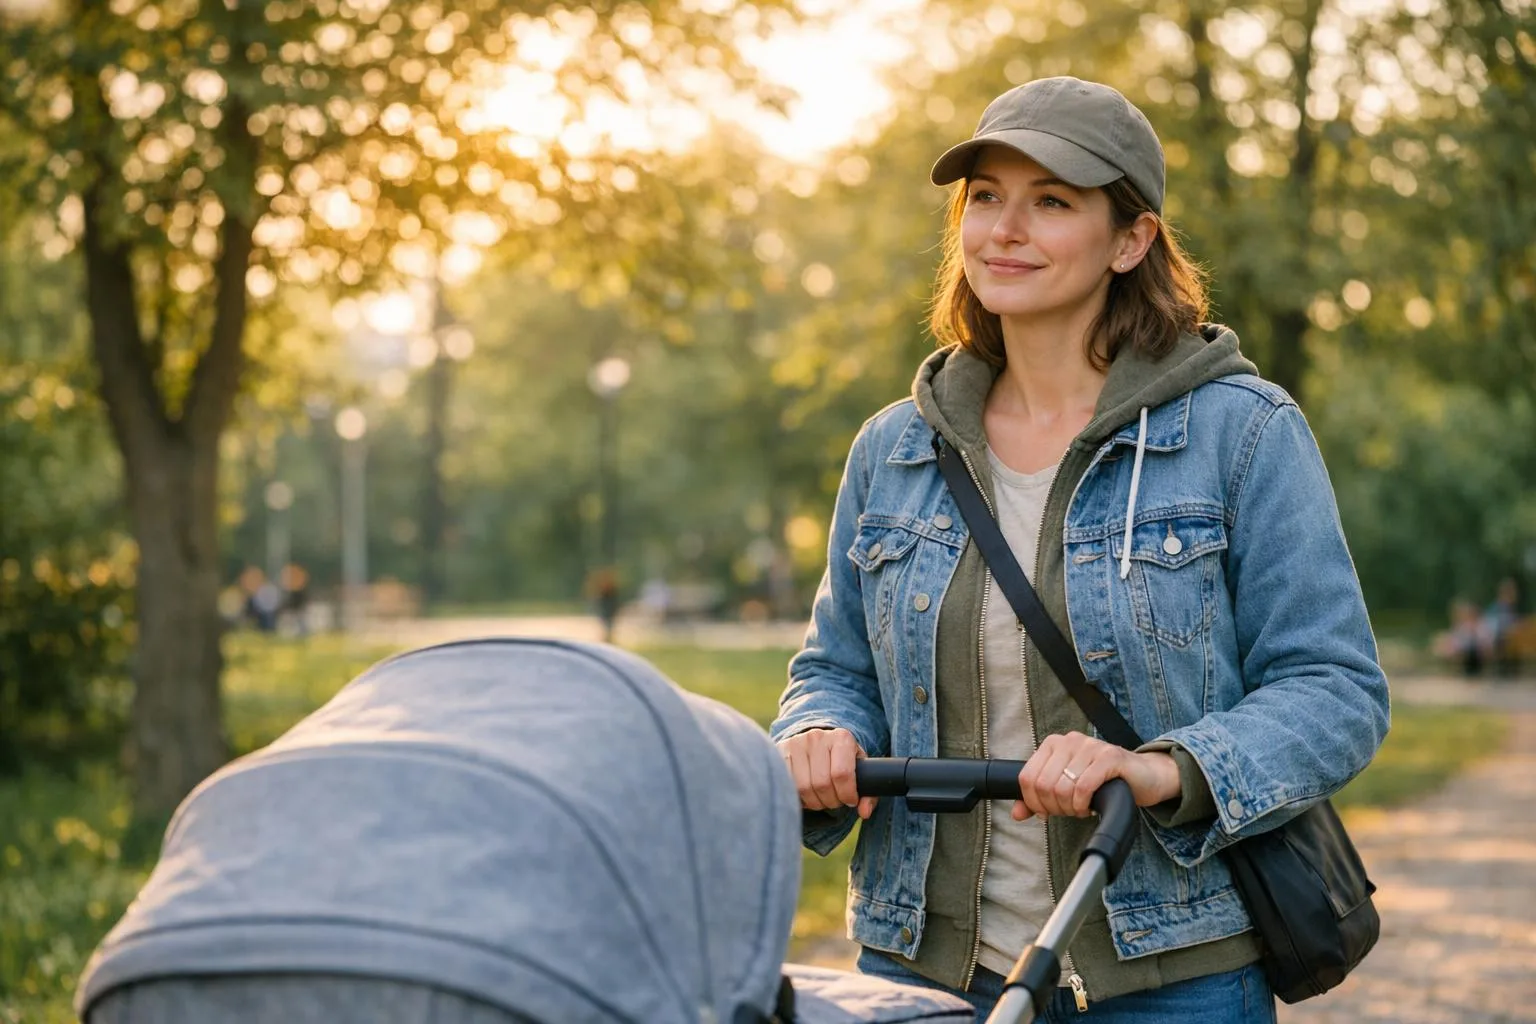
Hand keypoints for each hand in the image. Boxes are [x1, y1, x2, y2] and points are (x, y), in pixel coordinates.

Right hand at [777, 728, 878, 819]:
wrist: (818, 741)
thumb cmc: (843, 761)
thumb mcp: (860, 772)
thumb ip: (868, 793)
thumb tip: (864, 813)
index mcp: (842, 738)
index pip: (842, 774)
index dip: (847, 794)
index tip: (849, 800)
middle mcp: (817, 737)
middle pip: (822, 784)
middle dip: (831, 801)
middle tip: (834, 801)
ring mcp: (796, 743)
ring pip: (804, 788)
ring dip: (814, 802)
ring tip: (821, 798)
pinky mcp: (780, 750)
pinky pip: (788, 785)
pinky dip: (798, 797)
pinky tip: (806, 794)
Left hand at [1012, 731, 1179, 820]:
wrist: (1142, 777)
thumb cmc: (1102, 782)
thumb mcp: (1066, 788)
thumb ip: (1039, 799)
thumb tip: (1016, 814)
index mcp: (1053, 744)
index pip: (1027, 778)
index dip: (1034, 802)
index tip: (1047, 812)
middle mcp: (1069, 741)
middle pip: (1043, 785)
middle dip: (1054, 807)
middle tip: (1069, 811)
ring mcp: (1090, 746)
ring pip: (1062, 788)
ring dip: (1070, 808)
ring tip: (1081, 808)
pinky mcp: (1110, 757)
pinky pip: (1084, 787)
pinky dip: (1083, 804)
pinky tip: (1090, 806)